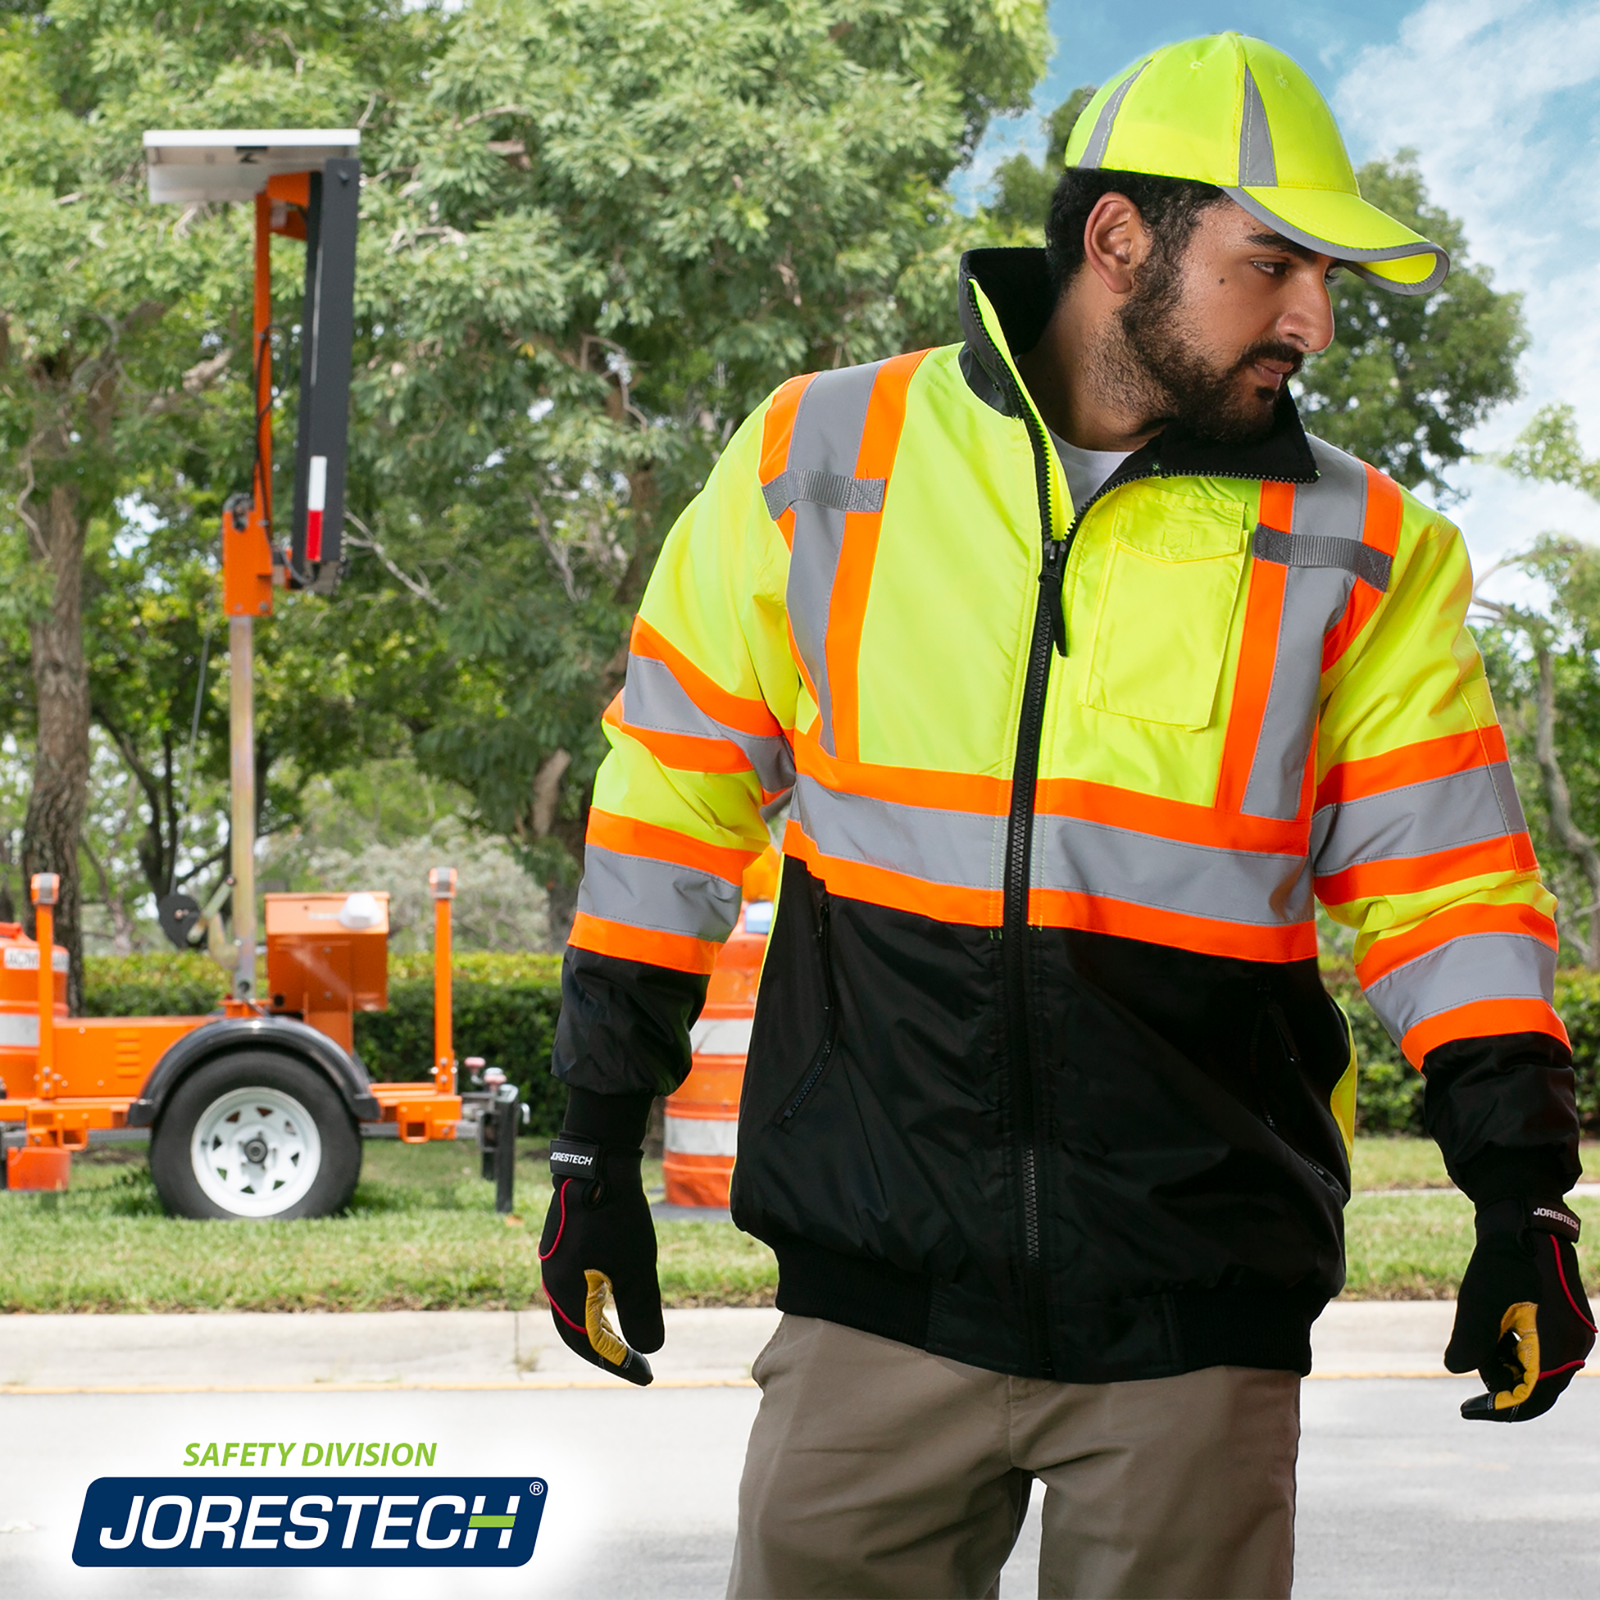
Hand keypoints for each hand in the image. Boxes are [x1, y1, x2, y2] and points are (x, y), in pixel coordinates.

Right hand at [538, 1133, 663, 1384]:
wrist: (598, 1162)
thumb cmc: (616, 1216)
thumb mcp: (637, 1270)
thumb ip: (642, 1313)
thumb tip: (650, 1349)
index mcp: (565, 1293)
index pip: (589, 1344)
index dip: (619, 1363)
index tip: (647, 1375)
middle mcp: (552, 1281)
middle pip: (576, 1331)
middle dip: (606, 1351)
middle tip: (635, 1363)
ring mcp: (555, 1260)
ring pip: (575, 1308)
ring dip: (599, 1328)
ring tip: (626, 1337)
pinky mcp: (563, 1243)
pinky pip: (576, 1286)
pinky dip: (595, 1303)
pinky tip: (614, 1296)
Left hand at [1445, 1199, 1593, 1420]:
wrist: (1525, 1224)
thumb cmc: (1501, 1263)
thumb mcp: (1477, 1304)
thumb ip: (1469, 1343)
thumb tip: (1453, 1370)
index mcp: (1558, 1347)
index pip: (1532, 1398)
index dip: (1498, 1409)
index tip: (1467, 1410)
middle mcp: (1575, 1347)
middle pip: (1535, 1385)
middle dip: (1499, 1378)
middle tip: (1470, 1358)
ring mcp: (1576, 1335)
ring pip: (1537, 1368)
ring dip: (1506, 1361)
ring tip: (1482, 1334)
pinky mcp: (1569, 1324)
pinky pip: (1543, 1351)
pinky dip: (1517, 1348)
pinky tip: (1497, 1329)